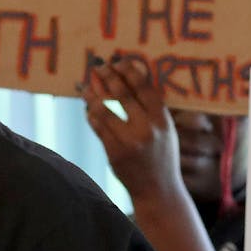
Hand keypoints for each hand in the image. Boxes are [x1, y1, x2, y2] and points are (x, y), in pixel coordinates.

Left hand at [80, 57, 182, 201]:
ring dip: (93, 94)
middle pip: (122, 95)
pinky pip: (98, 128)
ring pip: (105, 110)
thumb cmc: (161, 156)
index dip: (130, 71)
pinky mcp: (114, 152)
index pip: (144, 88)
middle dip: (108, 77)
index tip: (119, 61)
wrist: (158, 190)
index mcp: (162, 120)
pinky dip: (91, 115)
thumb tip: (130, 80)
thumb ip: (151, 109)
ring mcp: (129, 141)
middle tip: (98, 66)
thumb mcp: (165, 130)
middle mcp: (147, 129)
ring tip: (86, 85)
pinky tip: (87, 107)